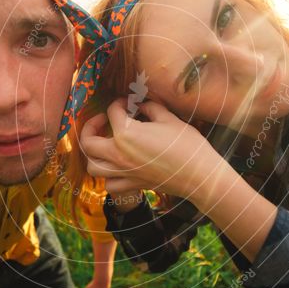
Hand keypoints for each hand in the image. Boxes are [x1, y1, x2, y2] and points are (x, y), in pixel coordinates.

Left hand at [80, 98, 224, 201]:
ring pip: (93, 167)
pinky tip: (116, 168)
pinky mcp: (132, 185)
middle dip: (90, 127)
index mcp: (126, 134)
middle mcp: (118, 155)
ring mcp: (123, 173)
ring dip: (94, 155)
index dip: (120, 102)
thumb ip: (150, 107)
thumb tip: (139, 104)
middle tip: (102, 121)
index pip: (113, 112)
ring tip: (105, 146)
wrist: (199, 174)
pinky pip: (109, 184)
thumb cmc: (186, 145)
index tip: (128, 102)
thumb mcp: (168, 118)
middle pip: (88, 143)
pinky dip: (108, 177)